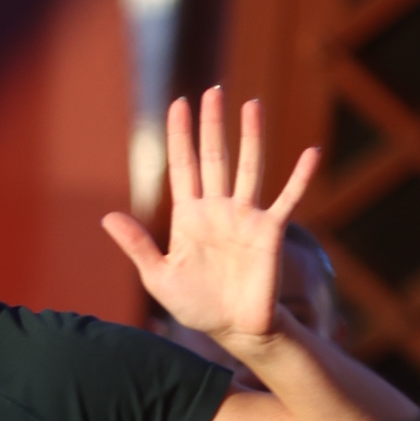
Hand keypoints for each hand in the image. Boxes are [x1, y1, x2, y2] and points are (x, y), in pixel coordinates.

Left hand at [102, 86, 319, 363]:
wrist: (232, 329)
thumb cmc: (196, 304)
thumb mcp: (158, 277)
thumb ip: (136, 245)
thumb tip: (108, 216)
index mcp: (189, 216)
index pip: (183, 166)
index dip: (180, 136)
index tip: (178, 103)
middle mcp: (218, 209)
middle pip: (215, 157)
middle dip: (212, 125)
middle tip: (212, 91)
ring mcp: (246, 217)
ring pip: (248, 167)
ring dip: (251, 136)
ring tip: (252, 104)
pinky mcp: (270, 232)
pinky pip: (288, 200)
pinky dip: (300, 178)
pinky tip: (311, 153)